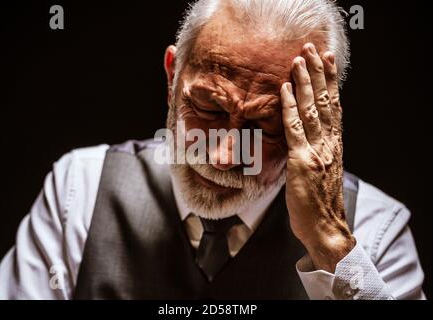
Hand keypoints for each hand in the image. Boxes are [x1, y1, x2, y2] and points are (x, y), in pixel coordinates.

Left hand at [280, 43, 355, 272]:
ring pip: (311, 110)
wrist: (325, 229)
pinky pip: (295, 129)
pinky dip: (288, 108)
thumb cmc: (320, 203)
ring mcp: (317, 151)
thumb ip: (314, 150)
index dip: (330, 82)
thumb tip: (301, 136)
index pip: (334, 106)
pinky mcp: (302, 161)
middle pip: (324, 102)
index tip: (327, 61)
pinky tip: (283, 90)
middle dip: (317, 73)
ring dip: (304, 83)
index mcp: (334, 144)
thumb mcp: (321, 171)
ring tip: (298, 61)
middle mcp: (329, 143)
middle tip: (312, 50)